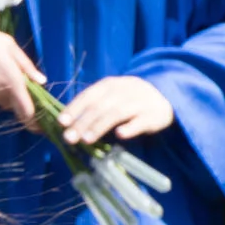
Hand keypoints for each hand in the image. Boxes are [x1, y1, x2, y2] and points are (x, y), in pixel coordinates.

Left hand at [59, 75, 174, 145]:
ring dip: (99, 126)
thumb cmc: (127, 100)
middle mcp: (122, 90)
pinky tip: (120, 135)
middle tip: (68, 138)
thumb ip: (91, 107)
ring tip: (86, 140)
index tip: (61, 122)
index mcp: (108, 85)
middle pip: (99, 106)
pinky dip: (130, 128)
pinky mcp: (153, 115)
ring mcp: (138, 102)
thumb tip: (65, 125)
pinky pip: (140, 121)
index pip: (88, 96)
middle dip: (82, 122)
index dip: (74, 108)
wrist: (163, 95)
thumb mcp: (109, 97)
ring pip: (116, 113)